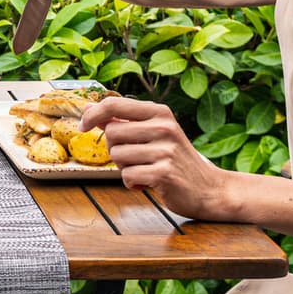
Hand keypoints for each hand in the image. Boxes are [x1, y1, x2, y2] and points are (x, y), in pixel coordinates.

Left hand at [80, 97, 237, 220]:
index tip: (83, 125)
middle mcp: (164, 127)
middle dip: (116, 149)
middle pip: (111, 133)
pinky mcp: (164, 173)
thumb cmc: (176, 160)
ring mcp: (165, 150)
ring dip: (125, 168)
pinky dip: (133, 184)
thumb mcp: (153, 133)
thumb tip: (88, 107)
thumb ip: (122, 120)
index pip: (114, 104)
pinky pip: (127, 176)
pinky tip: (148, 183)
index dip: (92, 114)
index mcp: (159, 112)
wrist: (209, 189)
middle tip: (136, 158)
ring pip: (117, 156)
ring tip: (146, 170)